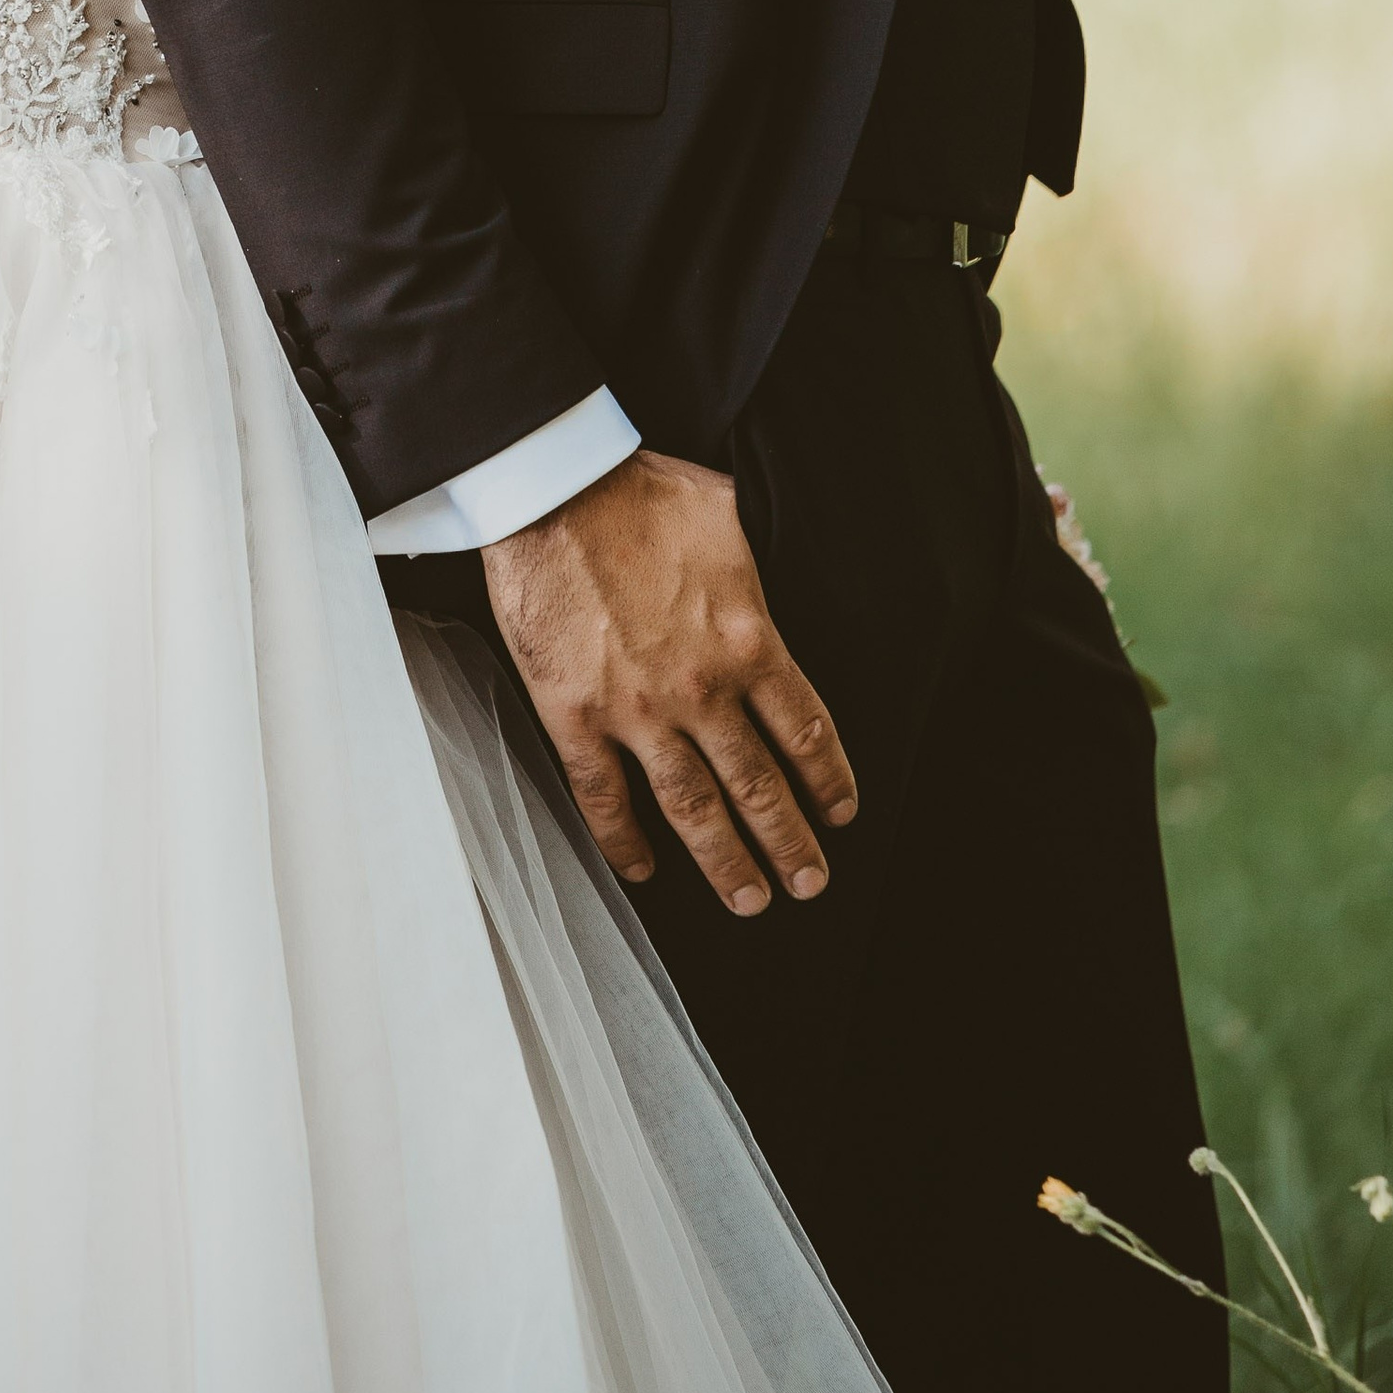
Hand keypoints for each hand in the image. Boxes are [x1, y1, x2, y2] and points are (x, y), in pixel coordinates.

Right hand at [481, 448, 855, 916]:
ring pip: (693, 809)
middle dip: (790, 843)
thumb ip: (764, 557)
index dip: (828, 782)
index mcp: (750, 641)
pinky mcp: (576, 717)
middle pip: (759, 787)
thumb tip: (797, 550)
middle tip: (809, 884)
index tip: (840, 814)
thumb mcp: (730, 513)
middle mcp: (702, 691)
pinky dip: (624, 842)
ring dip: (725, 862)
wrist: (552, 492)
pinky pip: (604, 797)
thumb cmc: (640, 492)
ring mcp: (637, 711)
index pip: (806, 733)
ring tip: (750, 900)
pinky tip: (643, 869)